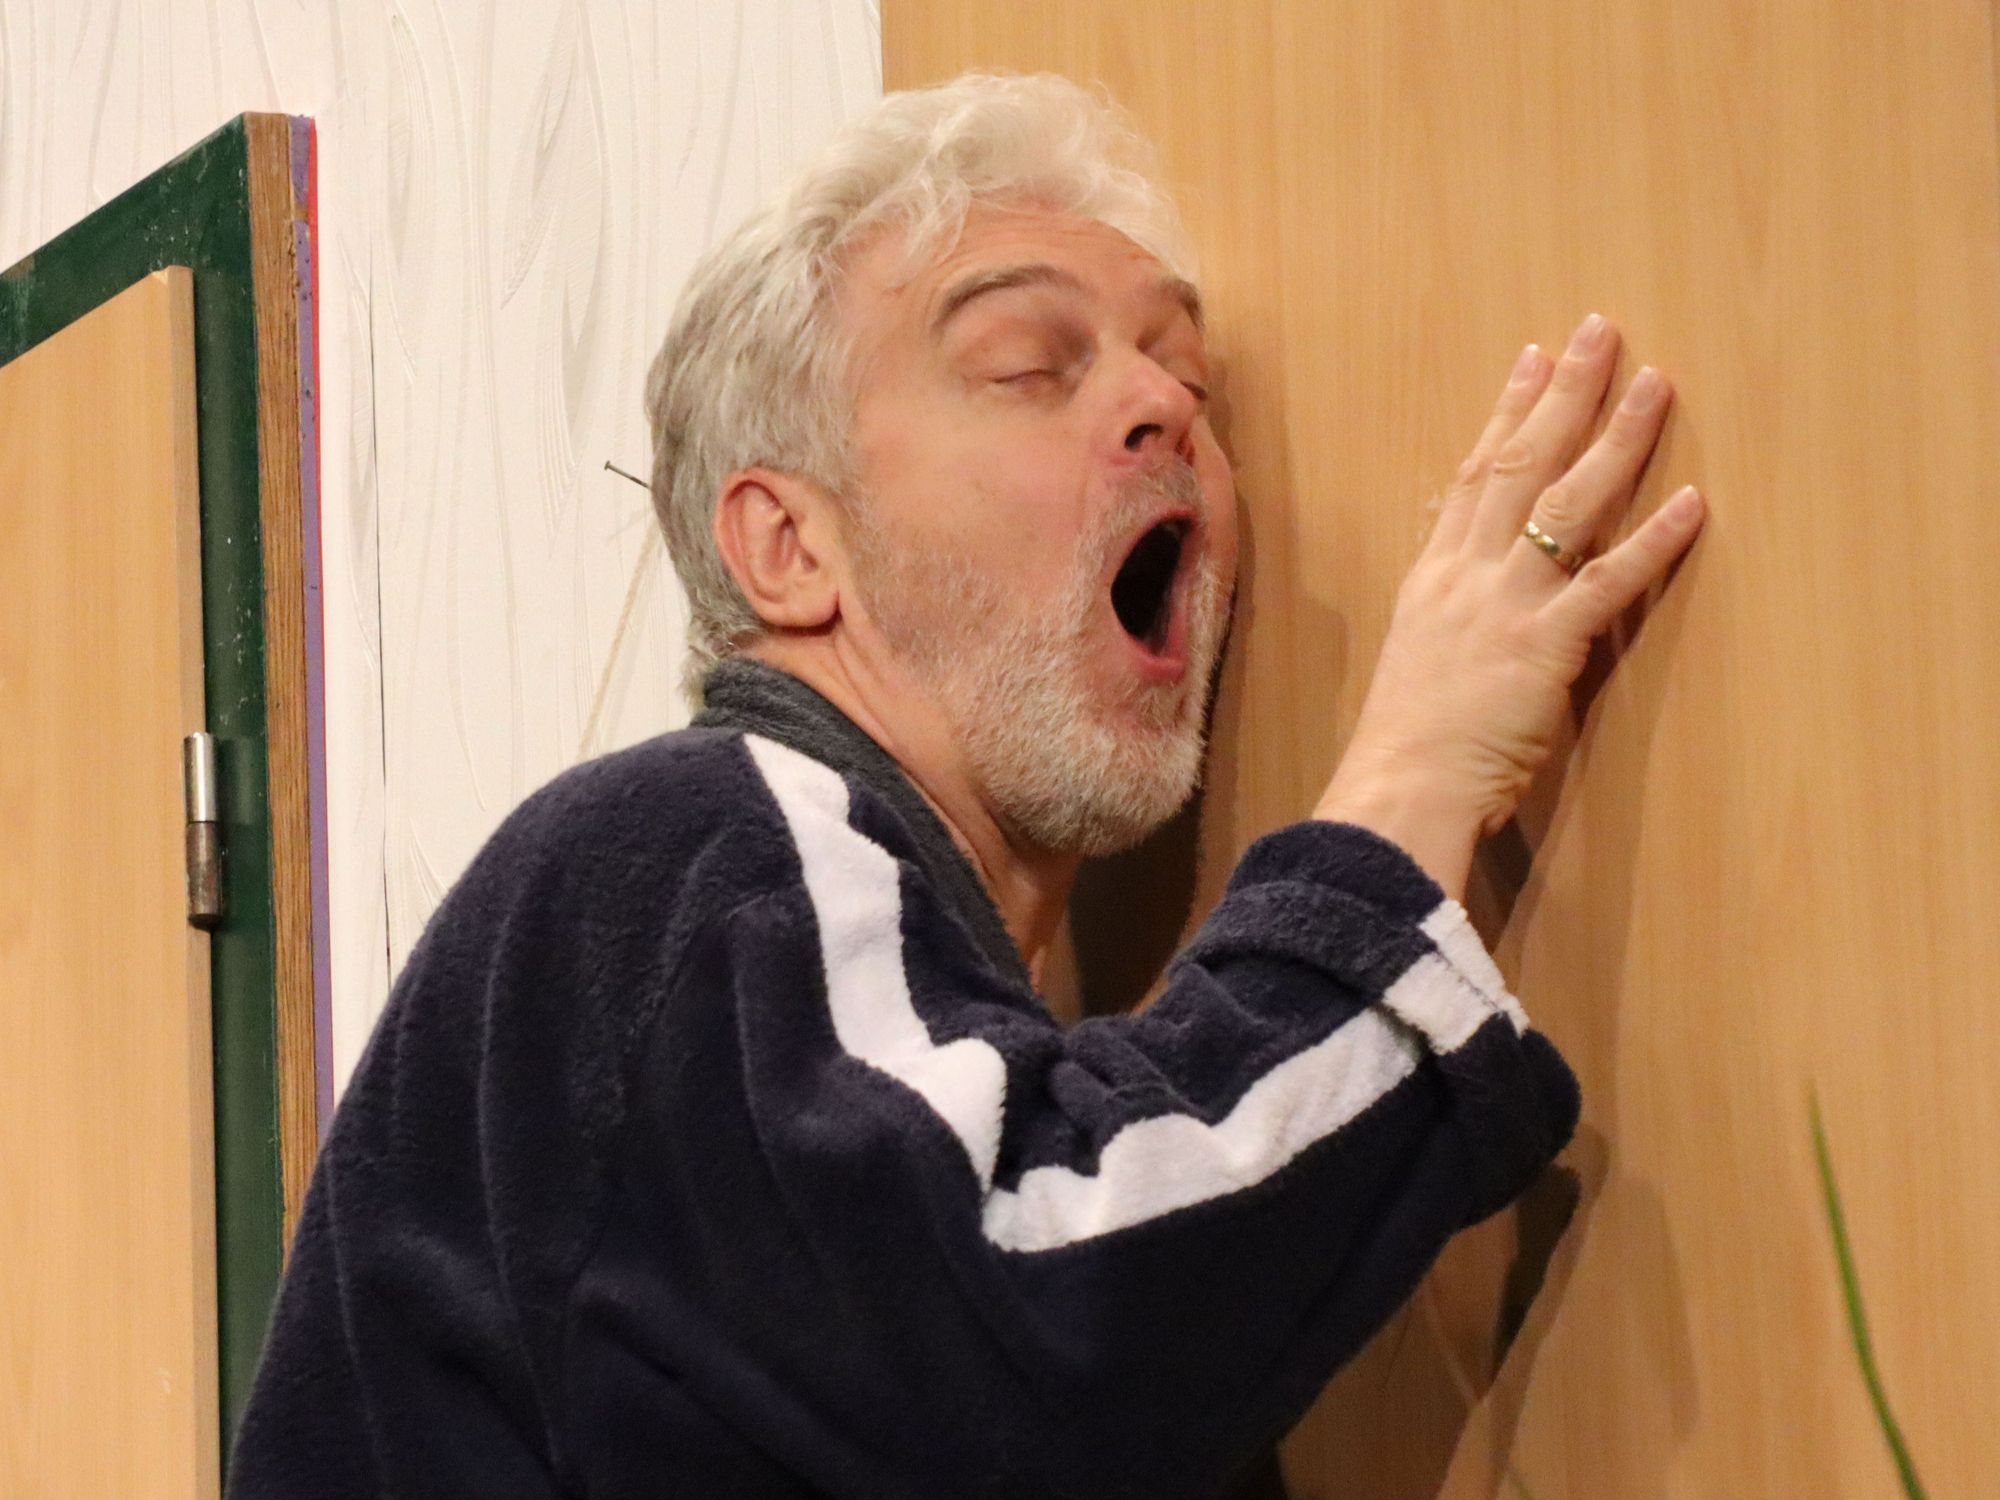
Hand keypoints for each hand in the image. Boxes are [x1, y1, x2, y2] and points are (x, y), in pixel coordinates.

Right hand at [1314, 313, 1705, 898]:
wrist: (1396, 789)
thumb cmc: (1405, 747)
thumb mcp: (1417, 664)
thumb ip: (1449, 621)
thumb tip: (1469, 601)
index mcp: (1434, 579)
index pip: (1473, 476)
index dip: (1506, 413)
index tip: (1533, 358)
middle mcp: (1466, 575)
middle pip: (1519, 465)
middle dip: (1563, 395)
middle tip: (1599, 334)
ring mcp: (1505, 605)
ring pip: (1565, 503)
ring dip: (1615, 439)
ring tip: (1654, 384)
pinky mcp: (1543, 645)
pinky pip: (1606, 582)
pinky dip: (1652, 541)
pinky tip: (1692, 501)